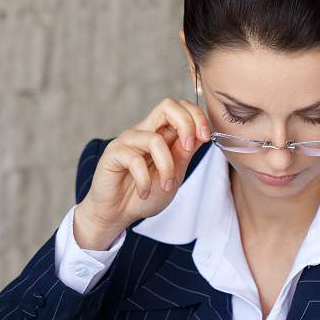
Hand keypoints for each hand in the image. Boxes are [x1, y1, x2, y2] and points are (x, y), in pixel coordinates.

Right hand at [74, 97, 209, 249]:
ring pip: (155, 139)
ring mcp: (128, 140)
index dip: (197, 117)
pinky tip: (144, 193)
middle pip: (167, 106)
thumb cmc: (145, 194)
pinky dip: (145, 181)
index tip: (206, 137)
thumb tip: (201, 134)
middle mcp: (144, 131)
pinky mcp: (113, 153)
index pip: (180, 108)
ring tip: (166, 186)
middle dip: (186, 124)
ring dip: (167, 167)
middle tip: (189, 149)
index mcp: (160, 134)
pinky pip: (135, 161)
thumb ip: (184, 153)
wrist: (117, 213)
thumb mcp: (174, 174)